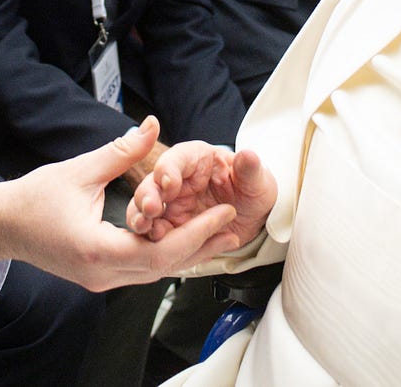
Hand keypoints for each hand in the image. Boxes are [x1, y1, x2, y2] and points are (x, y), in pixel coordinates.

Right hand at [0, 117, 241, 291]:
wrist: (0, 226)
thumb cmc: (33, 198)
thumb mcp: (79, 170)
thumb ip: (120, 152)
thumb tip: (151, 126)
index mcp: (97, 249)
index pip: (160, 252)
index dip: (196, 234)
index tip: (222, 215)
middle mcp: (102, 273)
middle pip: (164, 267)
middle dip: (201, 247)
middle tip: (234, 228)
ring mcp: (100, 279)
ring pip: (154, 272)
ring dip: (187, 253)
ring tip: (219, 234)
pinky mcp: (98, 275)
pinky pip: (140, 270)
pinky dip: (165, 254)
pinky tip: (184, 239)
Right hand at [127, 142, 275, 250]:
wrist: (253, 219)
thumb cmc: (253, 191)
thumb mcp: (257, 181)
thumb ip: (250, 170)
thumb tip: (248, 155)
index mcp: (196, 159)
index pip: (175, 158)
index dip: (168, 170)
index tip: (169, 184)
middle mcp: (177, 180)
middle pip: (153, 184)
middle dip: (148, 196)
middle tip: (151, 210)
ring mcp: (170, 205)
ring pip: (146, 209)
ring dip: (142, 218)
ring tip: (148, 229)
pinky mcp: (168, 227)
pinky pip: (154, 234)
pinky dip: (151, 239)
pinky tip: (156, 244)